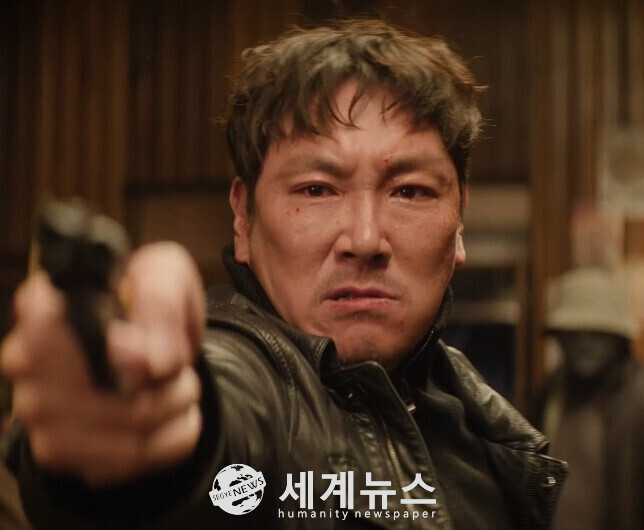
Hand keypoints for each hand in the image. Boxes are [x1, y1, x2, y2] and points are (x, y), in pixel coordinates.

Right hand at [0, 242, 205, 486]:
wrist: (151, 352)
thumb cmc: (151, 305)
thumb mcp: (166, 277)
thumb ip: (158, 302)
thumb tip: (148, 360)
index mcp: (44, 307)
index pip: (54, 330)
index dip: (117, 349)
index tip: (158, 353)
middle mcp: (26, 362)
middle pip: (108, 390)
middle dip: (167, 380)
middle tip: (182, 365)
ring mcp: (37, 412)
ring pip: (127, 429)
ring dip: (176, 408)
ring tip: (183, 387)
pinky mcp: (58, 452)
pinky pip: (130, 461)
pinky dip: (172, 438)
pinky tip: (175, 415)